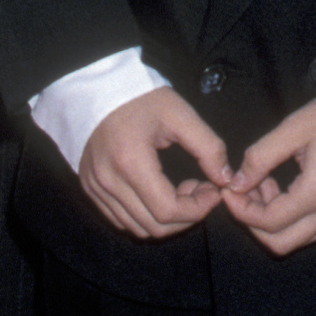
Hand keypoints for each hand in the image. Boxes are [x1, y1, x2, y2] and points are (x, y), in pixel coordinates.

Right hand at [79, 88, 232, 239]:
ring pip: (137, 228)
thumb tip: (226, 179)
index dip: (197, 209)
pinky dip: (145, 216)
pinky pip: (120, 219)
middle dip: (186, 216)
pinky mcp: (90, 188)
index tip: (213, 191)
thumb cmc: (140, 98)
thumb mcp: (180, 115)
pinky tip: (158, 192)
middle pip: (154, 227)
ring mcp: (95, 188)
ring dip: (166, 219)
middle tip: (200, 190)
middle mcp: (108, 182)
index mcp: (130, 162)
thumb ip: (208, 147)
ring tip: (180, 190)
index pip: (168, 211)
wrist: (98, 88)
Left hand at [223, 88, 315, 254]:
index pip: (268, 222)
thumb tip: (238, 182)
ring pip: (303, 240)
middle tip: (248, 193)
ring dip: (279, 222)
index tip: (231, 190)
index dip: (241, 210)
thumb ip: (261, 157)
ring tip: (272, 187)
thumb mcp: (295, 127)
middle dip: (255, 223)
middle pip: (283, 243)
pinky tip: (296, 192)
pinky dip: (301, 221)